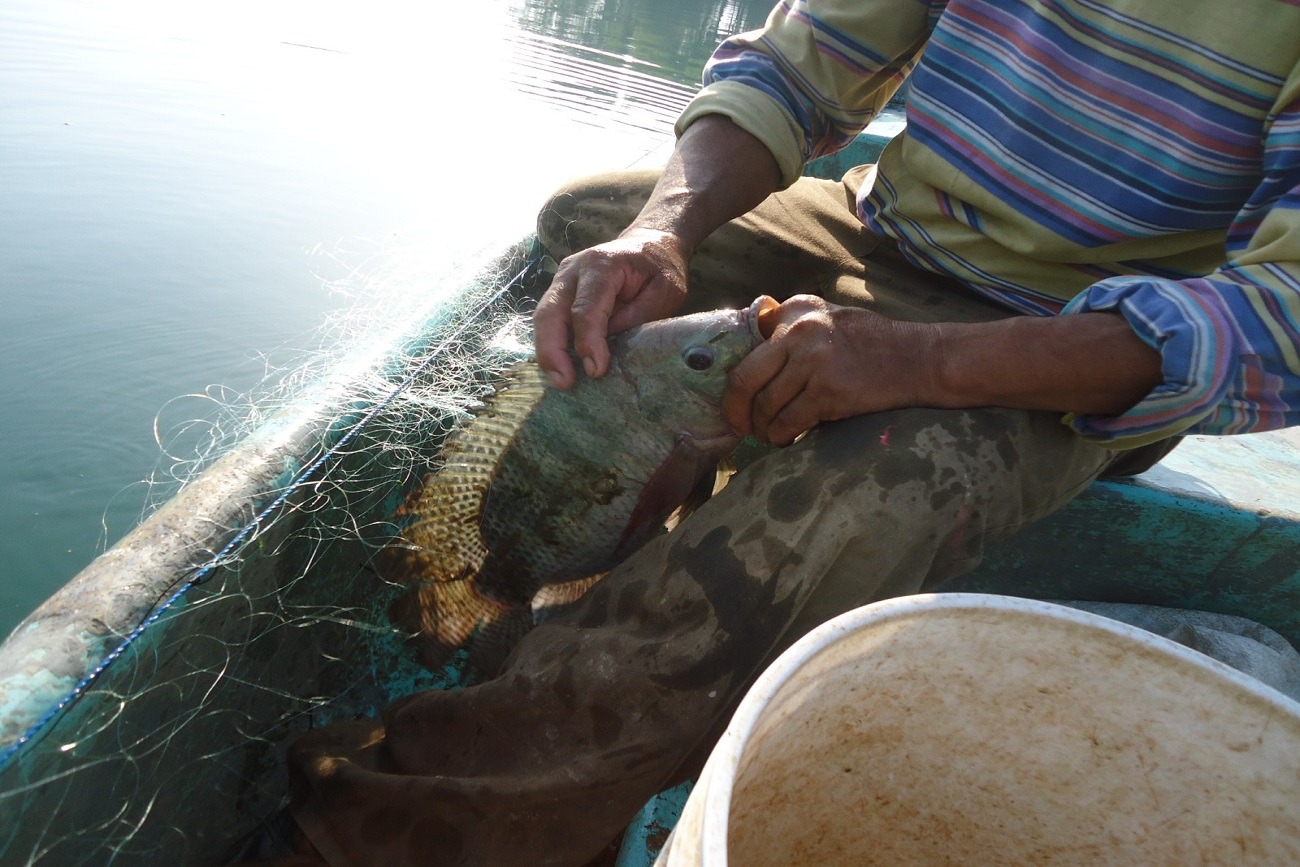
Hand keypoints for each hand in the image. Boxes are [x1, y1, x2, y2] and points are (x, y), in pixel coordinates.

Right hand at [533, 229, 691, 389]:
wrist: (649, 244)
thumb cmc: (660, 269)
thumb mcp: (665, 292)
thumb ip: (638, 316)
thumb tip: (610, 345)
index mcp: (602, 264)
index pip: (586, 308)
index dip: (588, 341)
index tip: (596, 370)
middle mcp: (573, 269)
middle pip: (550, 312)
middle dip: (553, 350)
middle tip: (564, 382)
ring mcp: (562, 279)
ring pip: (543, 317)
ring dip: (547, 351)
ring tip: (560, 380)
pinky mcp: (560, 291)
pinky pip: (549, 319)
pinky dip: (551, 344)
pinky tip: (560, 366)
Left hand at [722, 295, 937, 445]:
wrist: (916, 359)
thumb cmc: (869, 341)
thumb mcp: (827, 314)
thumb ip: (789, 318)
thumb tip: (753, 323)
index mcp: (797, 310)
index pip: (746, 345)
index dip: (734, 379)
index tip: (735, 397)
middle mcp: (800, 331)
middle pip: (745, 380)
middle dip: (735, 410)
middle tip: (738, 426)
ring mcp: (814, 362)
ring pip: (766, 407)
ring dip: (761, 429)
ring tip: (767, 434)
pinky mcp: (828, 392)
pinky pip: (789, 422)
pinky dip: (781, 436)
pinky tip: (785, 439)